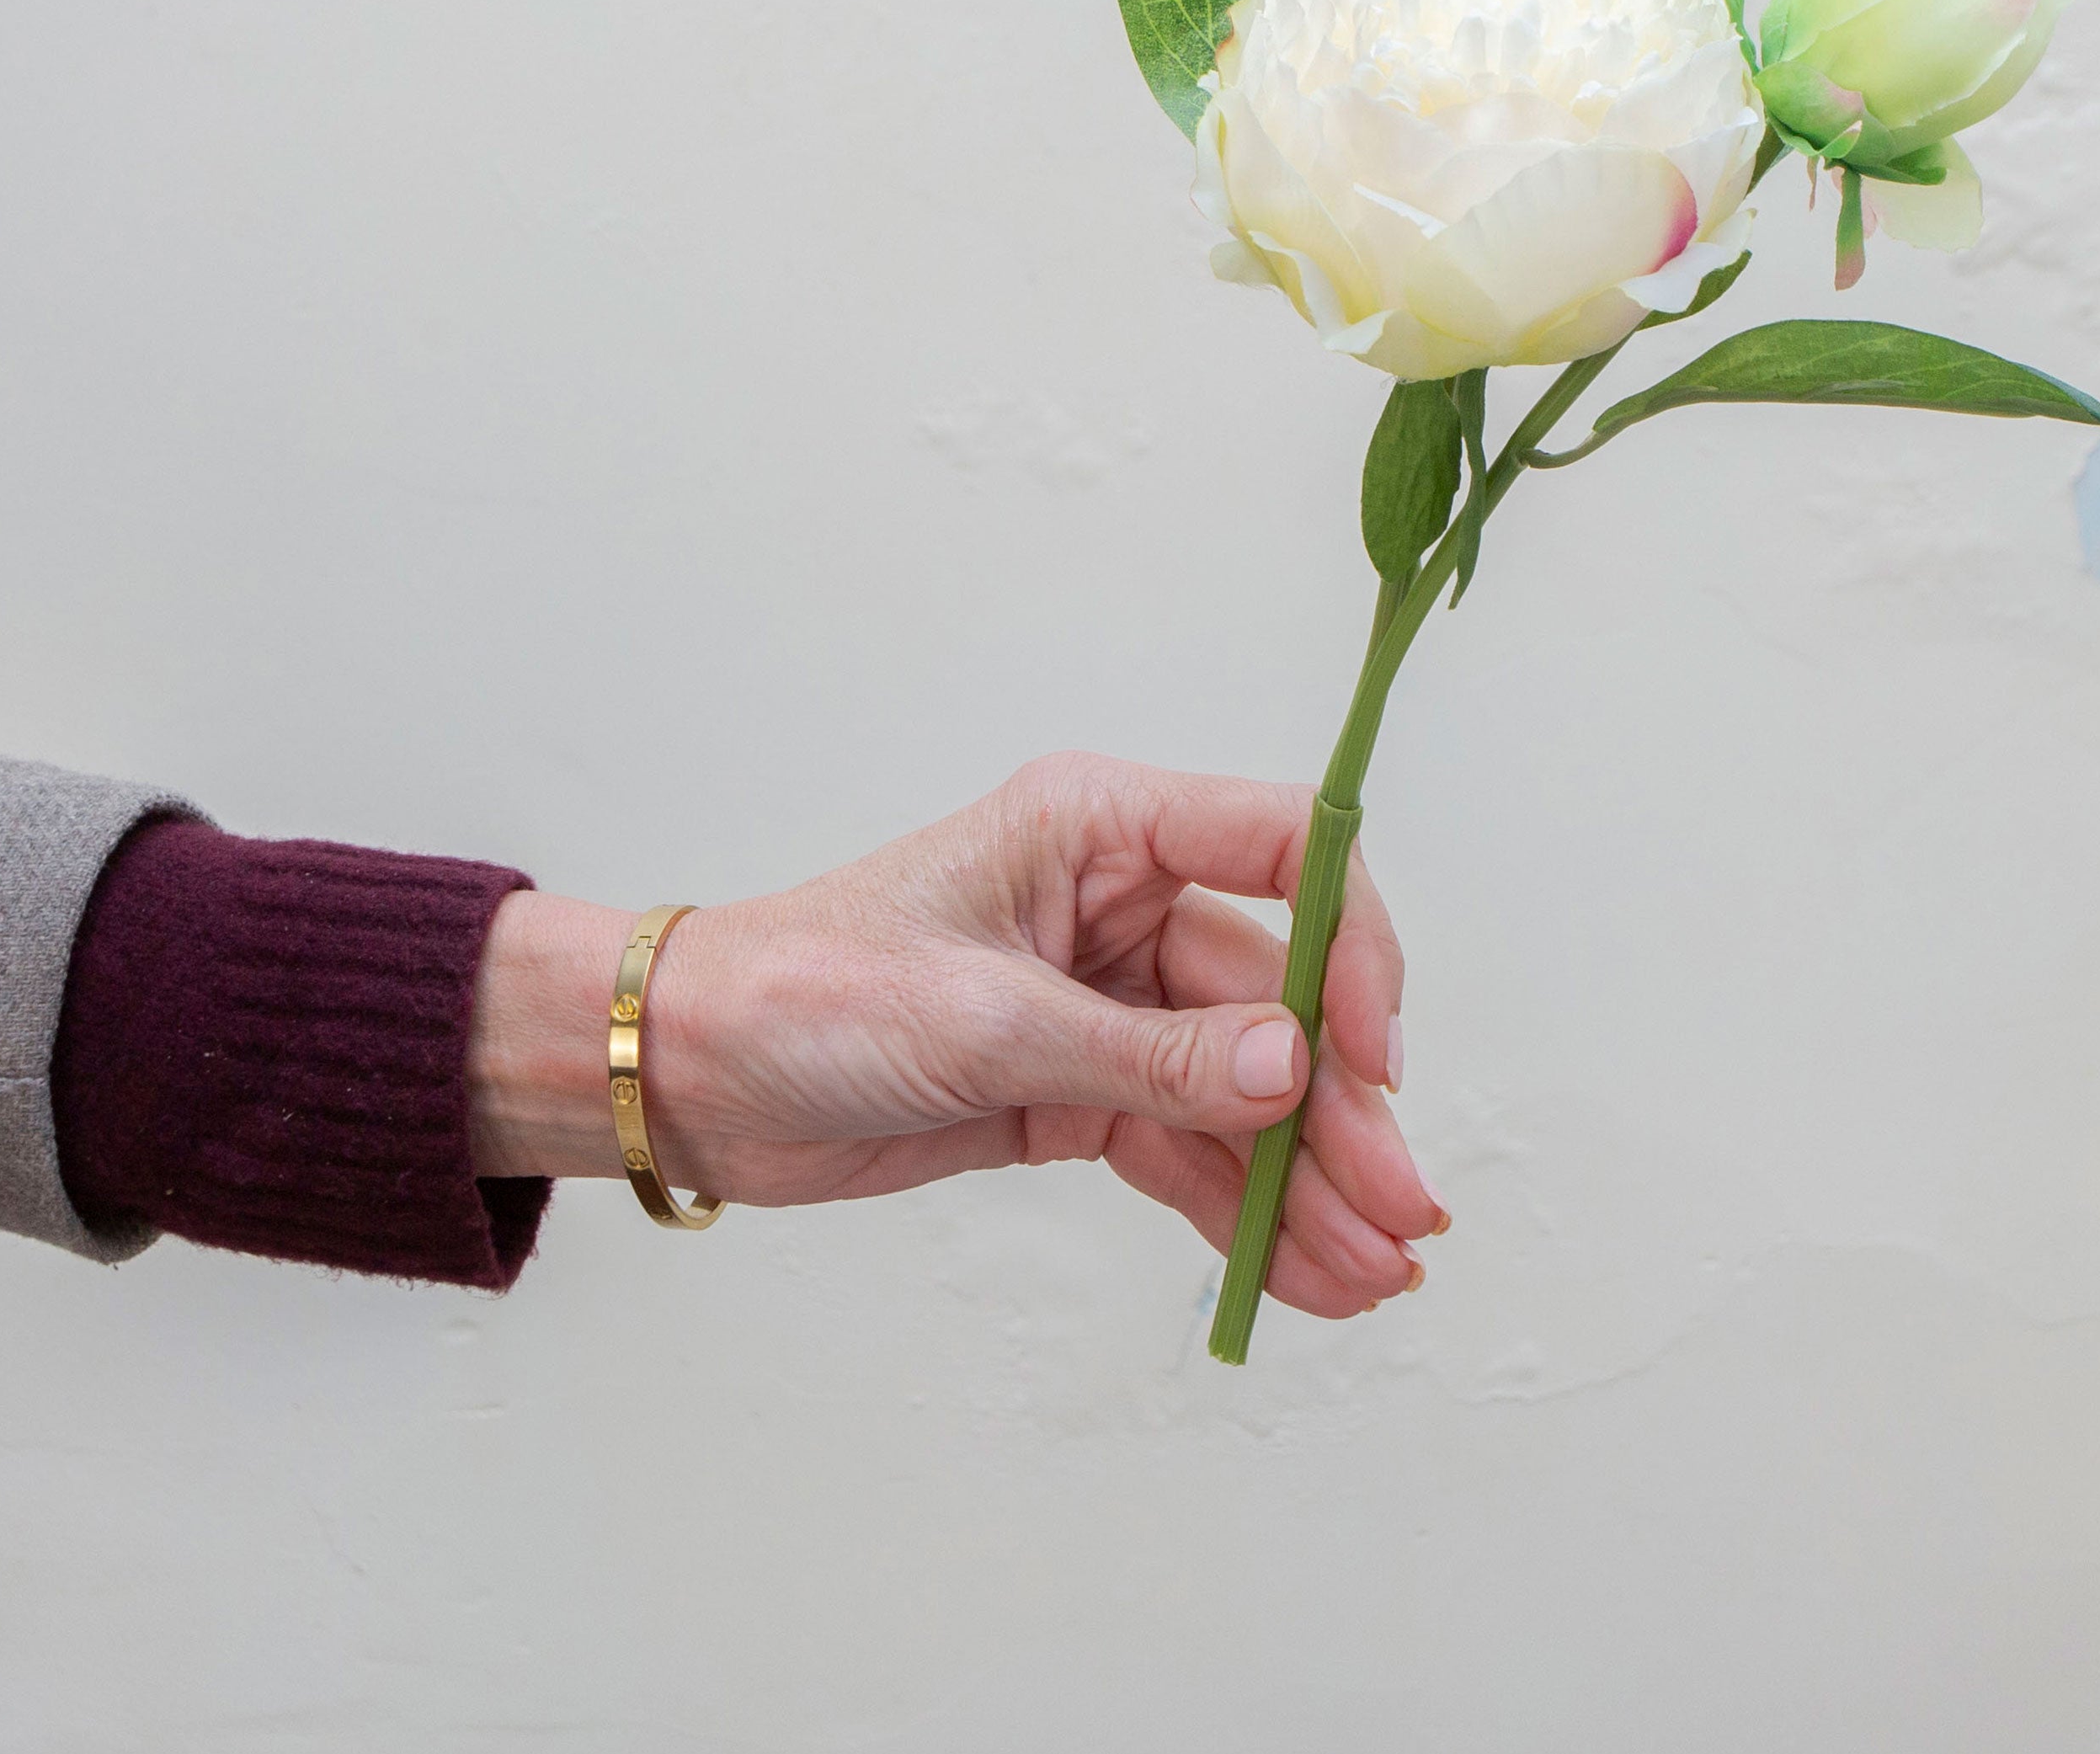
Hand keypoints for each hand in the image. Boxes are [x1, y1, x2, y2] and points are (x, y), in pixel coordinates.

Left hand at [468, 753, 1445, 1317]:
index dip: (1347, 943)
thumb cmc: (811, 992)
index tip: (1371, 1054)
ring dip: (1307, 1178)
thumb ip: (1149, 1055)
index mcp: (1099, 829)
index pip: (1279, 848)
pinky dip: (1241, 1207)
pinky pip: (1187, 1143)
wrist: (694, 1072)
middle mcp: (1120, 902)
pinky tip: (1304, 1271)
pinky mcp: (1079, 1087)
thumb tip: (1296, 1074)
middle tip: (1405, 1209)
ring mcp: (1105, 1001)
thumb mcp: (986, 1021)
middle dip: (1342, 1107)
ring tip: (1374, 1271)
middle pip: (1276, 996)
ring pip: (1242, 1088)